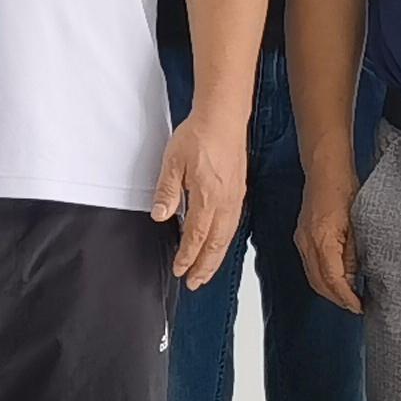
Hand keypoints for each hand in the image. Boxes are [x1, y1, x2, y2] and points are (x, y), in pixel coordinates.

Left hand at [151, 109, 248, 290]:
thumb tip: (161, 216)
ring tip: (206, 271)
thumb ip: (167, 192)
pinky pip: (234, 224)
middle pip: (216, 244)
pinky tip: (218, 244)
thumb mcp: (172, 163)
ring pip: (227, 237)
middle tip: (195, 283)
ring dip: (216, 257)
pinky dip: (225, 241)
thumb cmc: (199, 135)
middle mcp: (225, 203)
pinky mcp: (239, 191)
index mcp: (207, 198)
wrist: (223, 117)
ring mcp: (235, 198)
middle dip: (205, 266)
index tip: (179, 270)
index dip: (187, 257)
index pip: (196, 237)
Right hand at [296, 182, 363, 316]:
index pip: (333, 280)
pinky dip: (322, 277)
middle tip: (357, 306)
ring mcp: (301, 240)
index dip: (346, 297)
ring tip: (349, 296)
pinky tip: (337, 278)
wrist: (325, 170)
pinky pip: (309, 265)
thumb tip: (354, 279)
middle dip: (337, 298)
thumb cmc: (344, 190)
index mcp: (322, 240)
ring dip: (329, 290)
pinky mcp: (301, 237)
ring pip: (312, 276)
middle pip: (319, 283)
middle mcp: (307, 243)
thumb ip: (353, 254)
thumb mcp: (357, 225)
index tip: (359, 307)